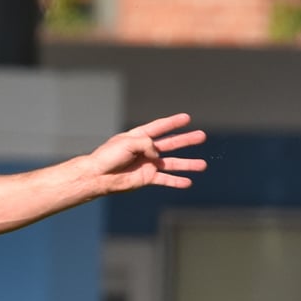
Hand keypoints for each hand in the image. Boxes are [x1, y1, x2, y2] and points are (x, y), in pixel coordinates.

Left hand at [86, 113, 207, 192]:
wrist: (98, 176)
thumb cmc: (108, 156)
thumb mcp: (128, 142)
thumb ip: (147, 144)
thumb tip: (158, 156)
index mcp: (139, 137)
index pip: (159, 127)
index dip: (173, 122)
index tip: (187, 118)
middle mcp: (145, 150)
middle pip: (171, 144)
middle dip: (186, 140)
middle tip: (202, 136)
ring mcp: (147, 164)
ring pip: (172, 163)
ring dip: (187, 164)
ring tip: (203, 165)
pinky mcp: (146, 178)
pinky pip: (165, 179)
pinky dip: (176, 181)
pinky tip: (188, 182)